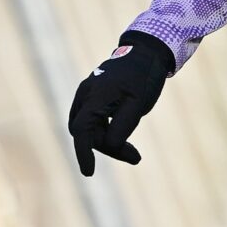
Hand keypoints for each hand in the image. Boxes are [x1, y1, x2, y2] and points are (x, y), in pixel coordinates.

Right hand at [66, 31, 174, 174]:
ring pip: (89, 128)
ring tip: (134, 154)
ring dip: (107, 142)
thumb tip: (108, 146)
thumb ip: (122, 127)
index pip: (81, 131)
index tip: (89, 173)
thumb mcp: (137, 105)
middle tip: (135, 157)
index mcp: (95, 97)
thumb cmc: (143, 77)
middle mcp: (85, 95)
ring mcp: (87, 95)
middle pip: (85, 132)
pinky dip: (106, 132)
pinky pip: (93, 121)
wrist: (145, 53)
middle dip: (105, 148)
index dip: (83, 153)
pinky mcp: (92, 97)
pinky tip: (124, 140)